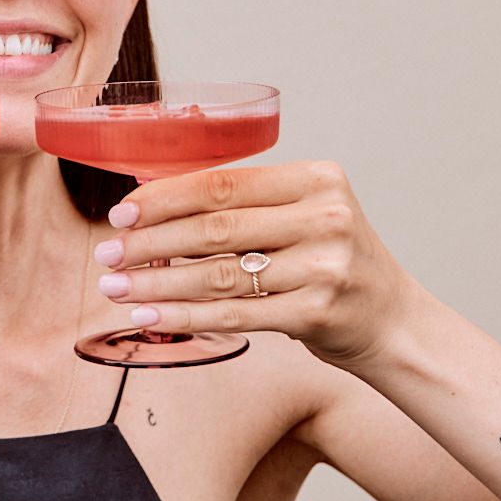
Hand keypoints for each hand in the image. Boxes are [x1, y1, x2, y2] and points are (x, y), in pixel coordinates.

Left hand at [92, 158, 412, 374]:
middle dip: (150, 242)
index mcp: (317, 178)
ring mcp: (324, 266)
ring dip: (157, 283)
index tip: (121, 212)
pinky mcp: (317, 312)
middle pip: (215, 227)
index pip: (224, 182)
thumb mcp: (305, 216)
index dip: (165, 197)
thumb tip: (153, 202)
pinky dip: (184, 316)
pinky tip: (150, 316)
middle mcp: (325, 217)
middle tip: (107, 253)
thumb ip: (247, 205)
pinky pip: (234, 314)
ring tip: (117, 287)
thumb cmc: (332, 263)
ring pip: (218, 274)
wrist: (393, 321)